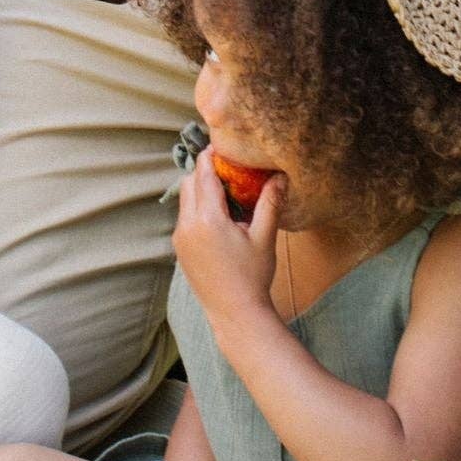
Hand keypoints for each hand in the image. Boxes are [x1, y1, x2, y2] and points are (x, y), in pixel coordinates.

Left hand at [173, 149, 282, 327]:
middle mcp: (187, 225)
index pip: (203, 174)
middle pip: (189, 182)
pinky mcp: (180, 249)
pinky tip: (219, 217)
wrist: (235, 315)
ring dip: (200, 190)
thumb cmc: (253, 276)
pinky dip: (196, 208)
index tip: (222, 145)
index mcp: (207, 219)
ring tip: (226, 193)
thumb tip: (280, 175)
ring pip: (184, 199)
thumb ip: (269, 202)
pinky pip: (184, 217)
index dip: (211, 155)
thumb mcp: (264, 237)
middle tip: (229, 168)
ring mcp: (180, 238)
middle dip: (206, 171)